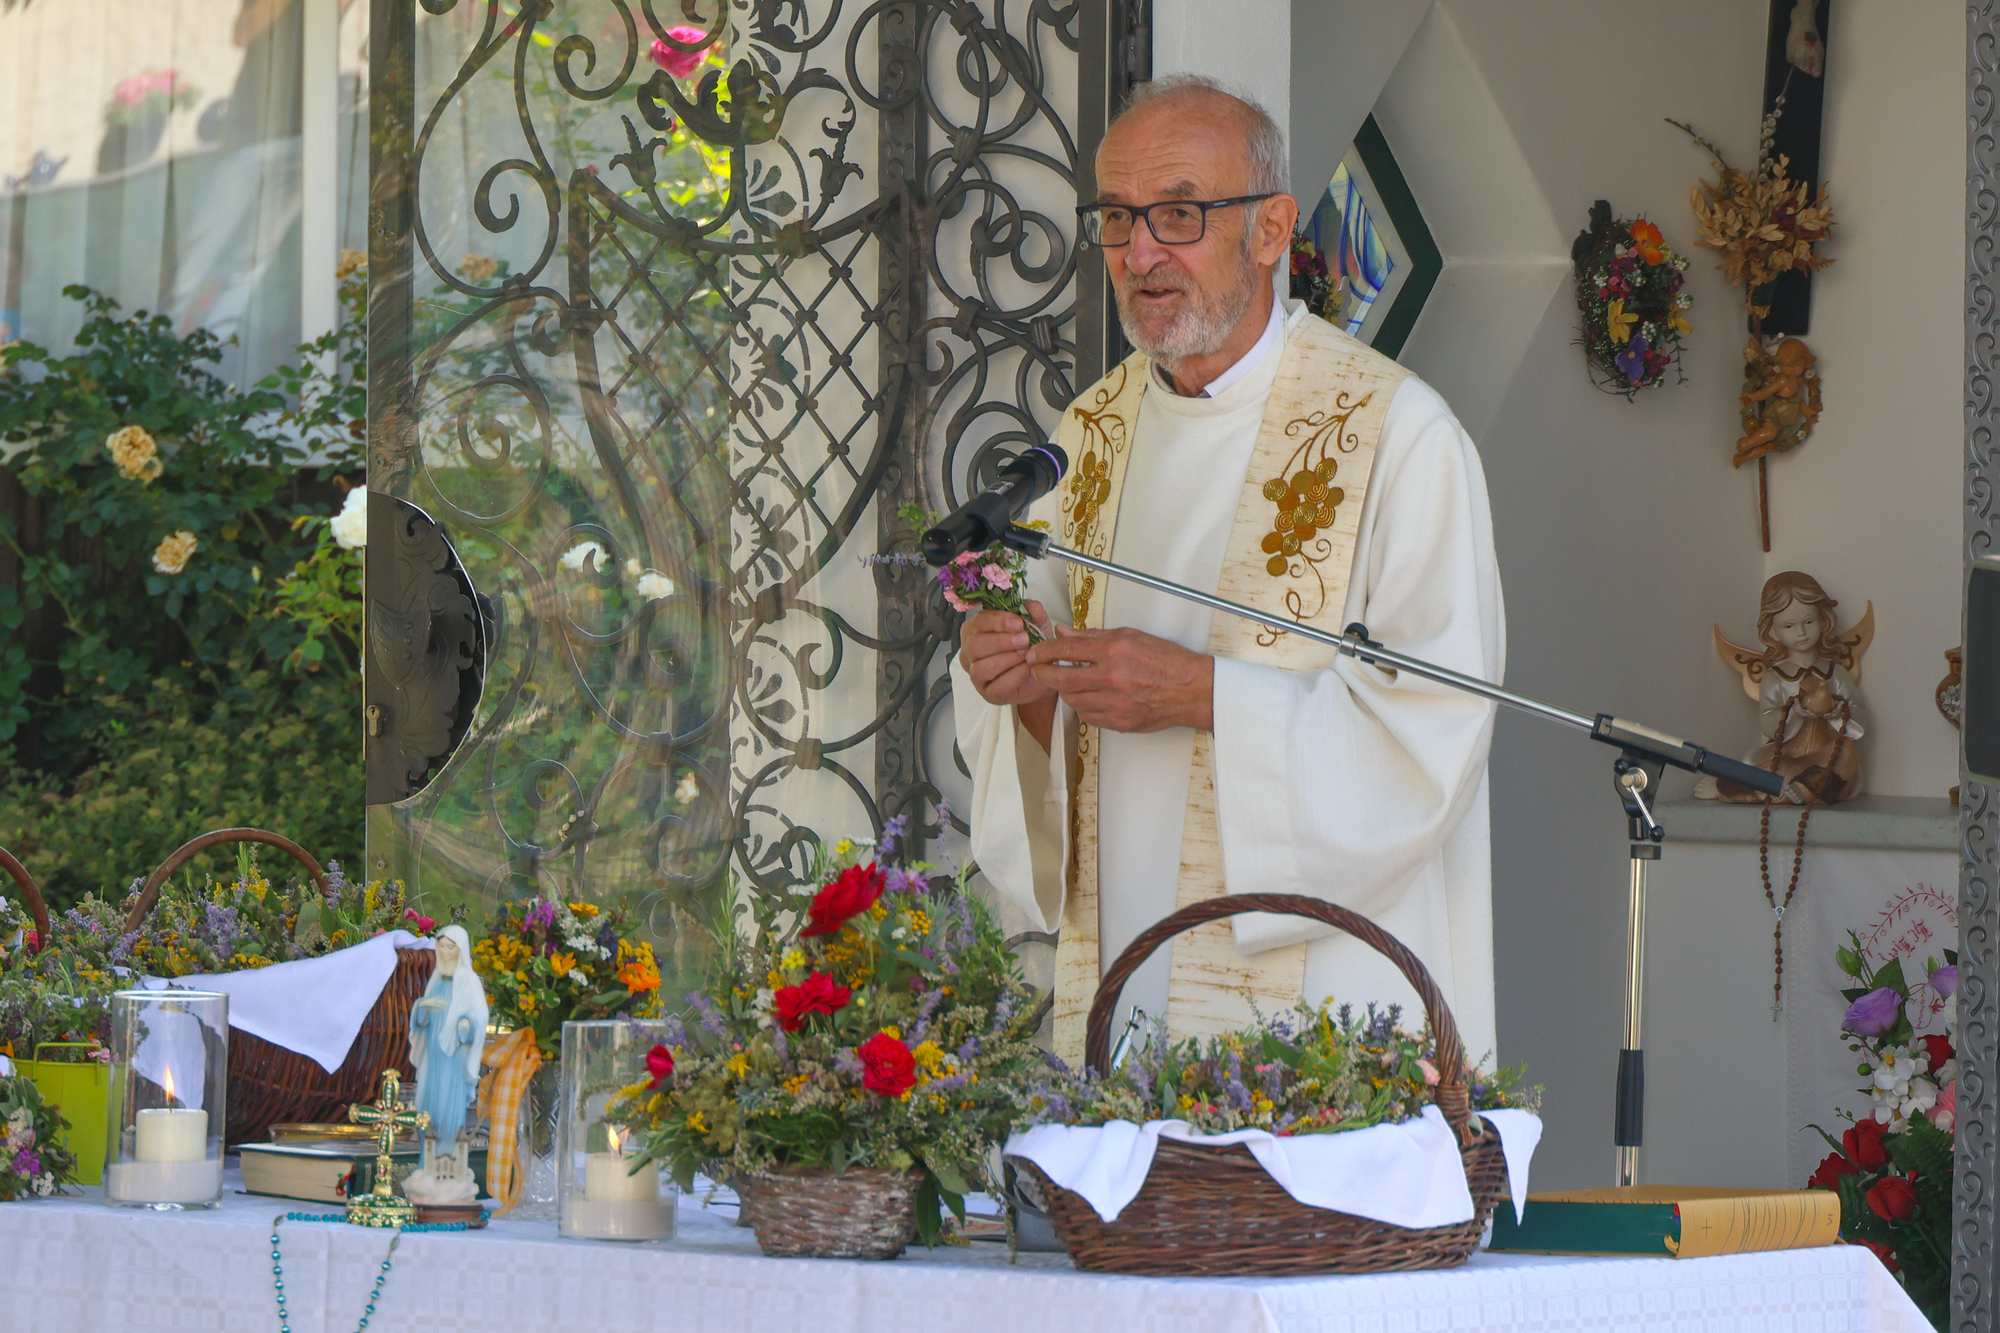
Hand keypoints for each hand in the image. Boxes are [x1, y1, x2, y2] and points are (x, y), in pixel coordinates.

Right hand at [958, 602, 1055, 707]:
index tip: (1018, 623)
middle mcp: (970, 652)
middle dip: (1001, 641)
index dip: (997, 621)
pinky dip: (1014, 677)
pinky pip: (996, 687)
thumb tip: (1033, 607)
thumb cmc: (1030, 646)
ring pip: (981, 668)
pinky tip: (1027, 669)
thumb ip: (1033, 614)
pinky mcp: (988, 693)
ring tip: (1026, 655)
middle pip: (974, 645)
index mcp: (976, 630)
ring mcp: (976, 675)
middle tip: (1025, 640)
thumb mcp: (1035, 624)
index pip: (978, 622)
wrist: (1042, 672)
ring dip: (1007, 659)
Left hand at [1027, 624, 1213, 732]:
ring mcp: (1115, 703)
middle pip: (1062, 680)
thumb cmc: (1165, 660)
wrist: (1191, 689)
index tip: (1036, 652)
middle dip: (1043, 674)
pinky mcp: (1119, 721)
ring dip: (1064, 691)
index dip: (1045, 652)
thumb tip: (1063, 633)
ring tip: (1066, 682)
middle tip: (1038, 669)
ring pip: (1072, 700)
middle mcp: (1112, 678)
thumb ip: (1092, 636)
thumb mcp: (1130, 636)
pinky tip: (1087, 697)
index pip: (1067, 650)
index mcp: (1114, 652)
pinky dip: (1082, 706)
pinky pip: (1088, 716)